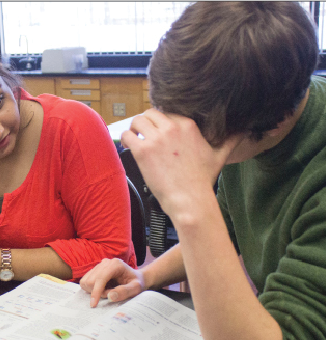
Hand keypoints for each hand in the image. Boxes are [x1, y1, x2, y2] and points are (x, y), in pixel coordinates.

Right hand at [80, 258, 145, 307]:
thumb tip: (110, 296)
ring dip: (93, 290)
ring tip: (106, 291)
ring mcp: (99, 265)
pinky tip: (102, 289)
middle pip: (91, 280)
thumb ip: (124, 292)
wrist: (136, 278)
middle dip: (96, 292)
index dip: (96, 291)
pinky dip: (91, 288)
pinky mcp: (95, 270)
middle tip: (109, 295)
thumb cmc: (136, 283)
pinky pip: (85, 281)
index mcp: (115, 264)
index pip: (100, 278)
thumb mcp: (135, 289)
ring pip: (86, 281)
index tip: (94, 304)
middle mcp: (106, 262)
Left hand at [122, 109, 237, 223]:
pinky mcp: (143, 151)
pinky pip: (127, 135)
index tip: (157, 130)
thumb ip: (230, 140)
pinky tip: (128, 146)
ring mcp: (156, 139)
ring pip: (137, 121)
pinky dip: (125, 139)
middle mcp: (171, 128)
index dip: (160, 120)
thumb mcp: (219, 155)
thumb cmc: (202, 180)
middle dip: (145, 122)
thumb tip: (244, 131)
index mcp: (188, 125)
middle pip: (150, 113)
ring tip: (134, 138)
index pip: (167, 111)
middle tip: (143, 133)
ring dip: (134, 129)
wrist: (190, 199)